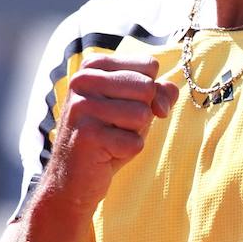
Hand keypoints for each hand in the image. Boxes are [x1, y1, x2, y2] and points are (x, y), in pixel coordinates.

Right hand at [40, 56, 177, 215]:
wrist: (73, 176)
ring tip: (112, 137)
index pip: (149, 65)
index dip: (151, 90)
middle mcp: (83, 80)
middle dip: (143, 112)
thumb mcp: (136, 107)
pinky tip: (106, 152)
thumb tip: (169, 92)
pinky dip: (128, 151)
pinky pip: (135, 142)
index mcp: (94, 65)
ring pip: (143, 114)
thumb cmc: (109, 135)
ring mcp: (82, 106)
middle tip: (118, 125)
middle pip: (148, 87)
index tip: (129, 104)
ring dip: (135, 132)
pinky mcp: (87, 135)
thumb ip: (158, 92)